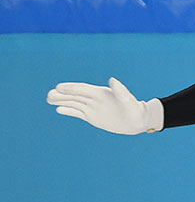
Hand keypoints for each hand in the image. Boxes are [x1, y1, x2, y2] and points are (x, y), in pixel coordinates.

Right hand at [46, 77, 162, 134]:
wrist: (138, 122)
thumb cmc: (135, 111)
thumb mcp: (129, 101)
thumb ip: (121, 91)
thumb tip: (112, 79)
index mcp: (102, 93)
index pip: (83, 89)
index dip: (71, 88)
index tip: (59, 87)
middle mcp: (95, 99)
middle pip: (75, 95)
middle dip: (62, 95)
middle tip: (49, 95)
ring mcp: (93, 108)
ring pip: (74, 103)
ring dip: (62, 101)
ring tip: (49, 99)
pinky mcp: (93, 117)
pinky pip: (78, 113)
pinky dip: (68, 111)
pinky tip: (59, 109)